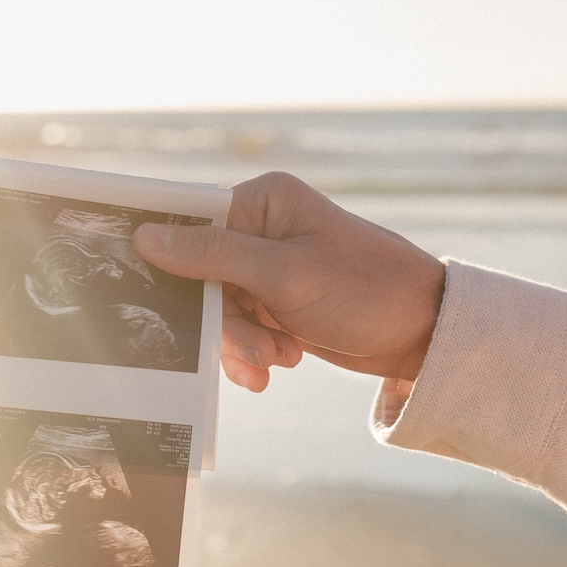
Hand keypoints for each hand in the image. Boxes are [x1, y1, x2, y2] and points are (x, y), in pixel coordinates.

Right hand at [133, 171, 445, 393]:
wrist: (422, 335)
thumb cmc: (365, 291)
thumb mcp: (285, 275)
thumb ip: (213, 255)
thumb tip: (144, 236)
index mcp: (263, 201)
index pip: (190, 223)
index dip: (169, 260)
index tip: (152, 294)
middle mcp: (260, 228)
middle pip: (200, 276)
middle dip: (224, 323)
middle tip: (258, 351)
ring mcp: (266, 267)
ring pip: (217, 310)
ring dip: (243, 343)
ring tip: (278, 359)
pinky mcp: (274, 301)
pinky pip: (238, 328)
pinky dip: (253, 352)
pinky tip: (280, 364)